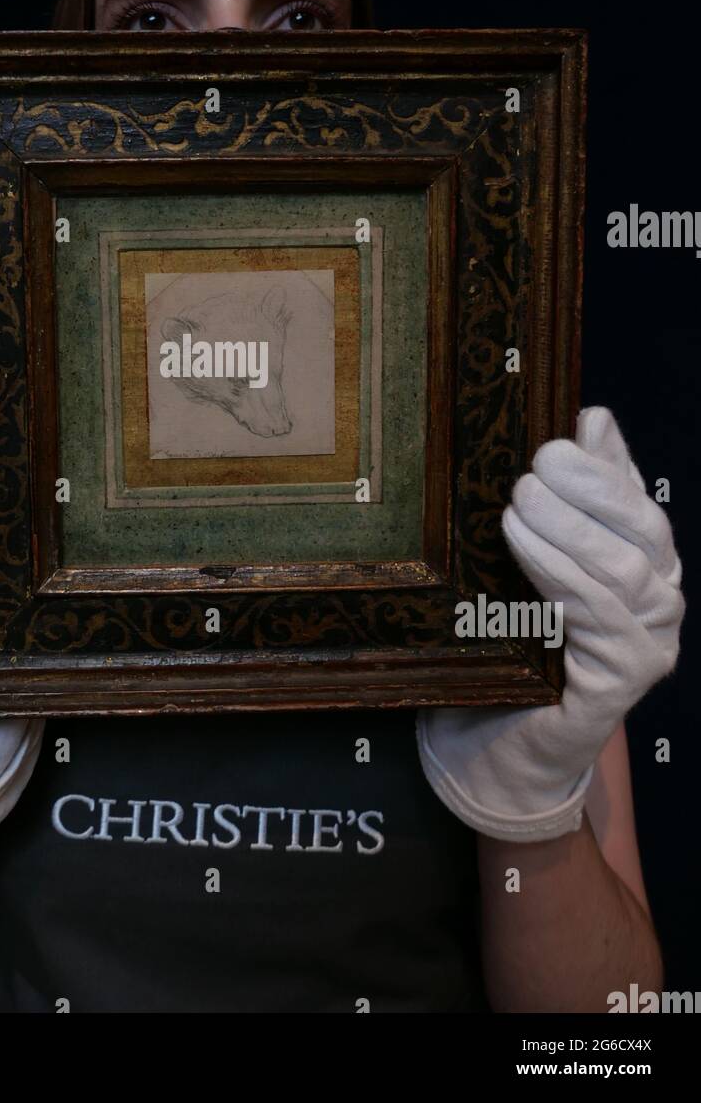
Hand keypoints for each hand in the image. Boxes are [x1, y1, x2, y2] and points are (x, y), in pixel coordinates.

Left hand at [417, 406, 683, 840]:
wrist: (495, 738)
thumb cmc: (515, 638)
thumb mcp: (538, 555)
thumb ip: (574, 495)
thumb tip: (594, 416)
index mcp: (646, 564)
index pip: (639, 502)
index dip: (606, 465)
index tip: (562, 433)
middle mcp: (659, 603)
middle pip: (643, 532)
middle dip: (589, 491)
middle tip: (534, 469)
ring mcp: (648, 646)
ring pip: (624, 572)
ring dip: (569, 530)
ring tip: (518, 504)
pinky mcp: (621, 684)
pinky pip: (599, 618)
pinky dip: (560, 574)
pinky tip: (522, 547)